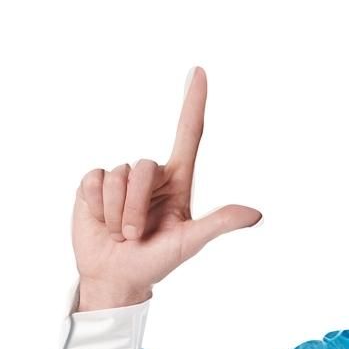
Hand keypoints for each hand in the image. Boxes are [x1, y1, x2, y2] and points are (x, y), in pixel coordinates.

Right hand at [71, 66, 262, 308]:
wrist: (115, 277)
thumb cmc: (155, 262)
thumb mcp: (188, 244)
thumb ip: (218, 224)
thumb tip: (256, 214)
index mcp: (176, 182)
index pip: (188, 135)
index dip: (194, 102)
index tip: (200, 71)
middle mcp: (150, 175)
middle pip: (142, 166)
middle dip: (135, 206)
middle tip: (135, 234)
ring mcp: (120, 178)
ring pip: (116, 176)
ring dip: (116, 212)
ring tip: (120, 232)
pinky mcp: (93, 184)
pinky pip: (93, 181)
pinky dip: (96, 207)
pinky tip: (100, 221)